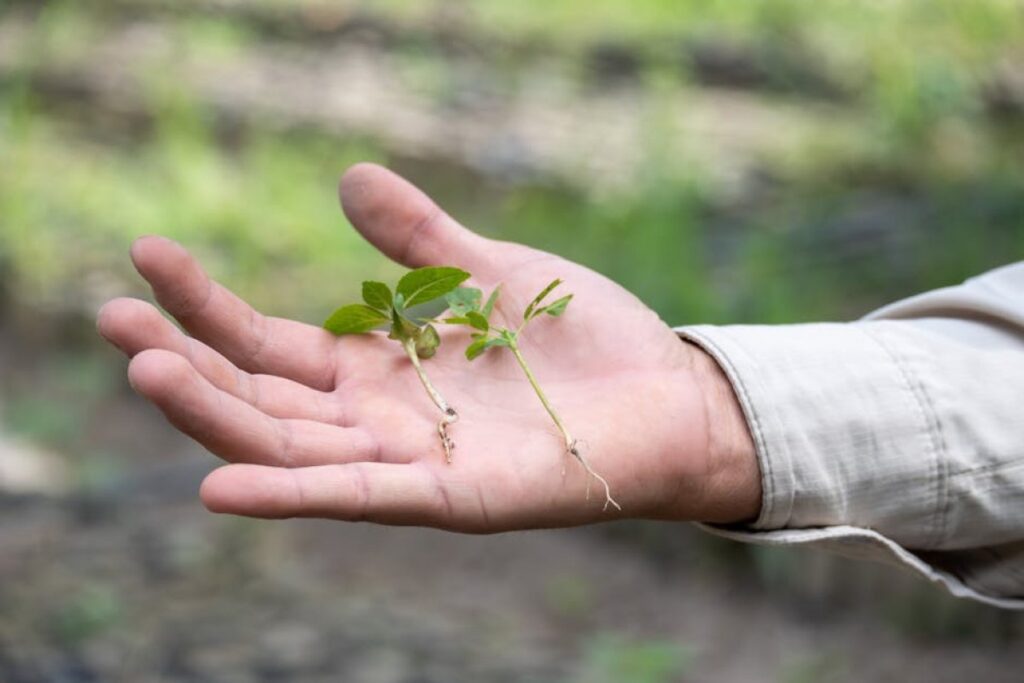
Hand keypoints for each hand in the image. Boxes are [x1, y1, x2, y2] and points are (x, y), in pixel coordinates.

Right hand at [97, 164, 759, 531]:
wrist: (667, 394)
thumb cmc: (579, 340)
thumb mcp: (487, 271)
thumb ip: (419, 236)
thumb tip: (348, 176)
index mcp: (377, 367)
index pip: (269, 342)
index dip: (205, 304)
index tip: (144, 256)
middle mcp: (377, 420)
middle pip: (263, 397)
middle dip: (186, 362)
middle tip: (110, 317)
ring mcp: (411, 463)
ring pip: (295, 448)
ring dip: (219, 417)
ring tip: (148, 369)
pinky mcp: (455, 499)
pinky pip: (364, 497)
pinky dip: (295, 495)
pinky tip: (221, 482)